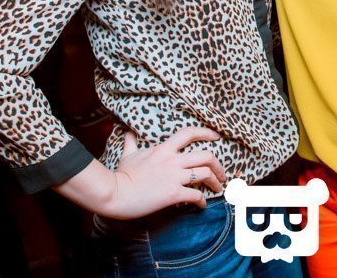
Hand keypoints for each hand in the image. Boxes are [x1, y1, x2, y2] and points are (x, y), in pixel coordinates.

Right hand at [103, 127, 225, 218]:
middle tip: (222, 174)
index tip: (216, 137)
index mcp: (164, 149)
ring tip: (217, 188)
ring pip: (205, 174)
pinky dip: (202, 201)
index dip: (206, 133)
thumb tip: (129, 132)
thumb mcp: (128, 154)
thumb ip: (131, 142)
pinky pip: (195, 195)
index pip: (189, 134)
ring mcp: (174, 176)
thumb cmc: (121, 175)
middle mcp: (172, 160)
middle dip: (218, 165)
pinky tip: (202, 205)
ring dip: (215, 182)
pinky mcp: (173, 193)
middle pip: (206, 156)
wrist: (115, 193)